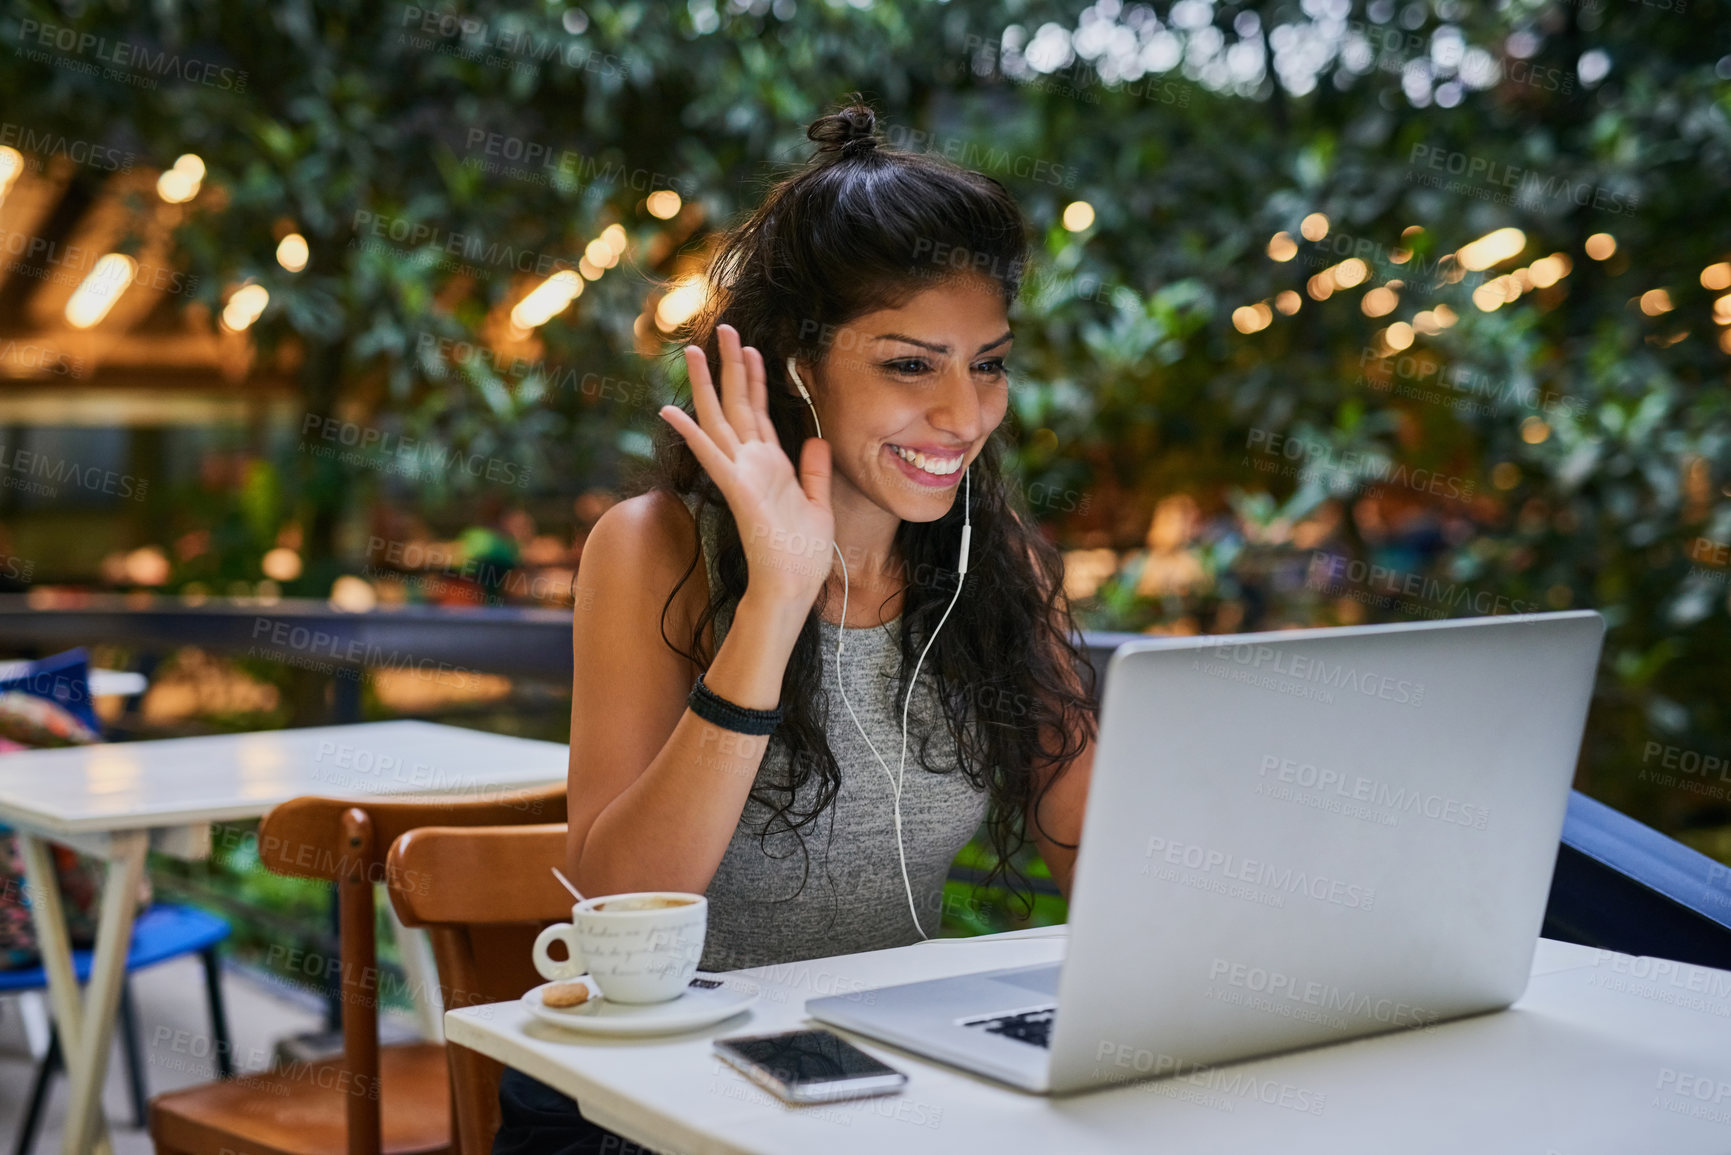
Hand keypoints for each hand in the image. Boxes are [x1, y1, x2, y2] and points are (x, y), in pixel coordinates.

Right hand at [658, 324, 834, 611]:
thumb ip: (814, 471)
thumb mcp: (818, 504)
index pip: (759, 412)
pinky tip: (670, 411)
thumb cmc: (803, 554)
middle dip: (730, 365)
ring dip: (707, 386)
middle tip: (723, 328)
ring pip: (720, 420)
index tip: (751, 347)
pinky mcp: (738, 491)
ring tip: (693, 352)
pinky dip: (692, 434)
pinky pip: (712, 456)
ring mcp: (741, 475)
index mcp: (771, 466)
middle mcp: (752, 464)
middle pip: (737, 404)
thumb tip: (816, 439)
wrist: (793, 588)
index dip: (755, 378)